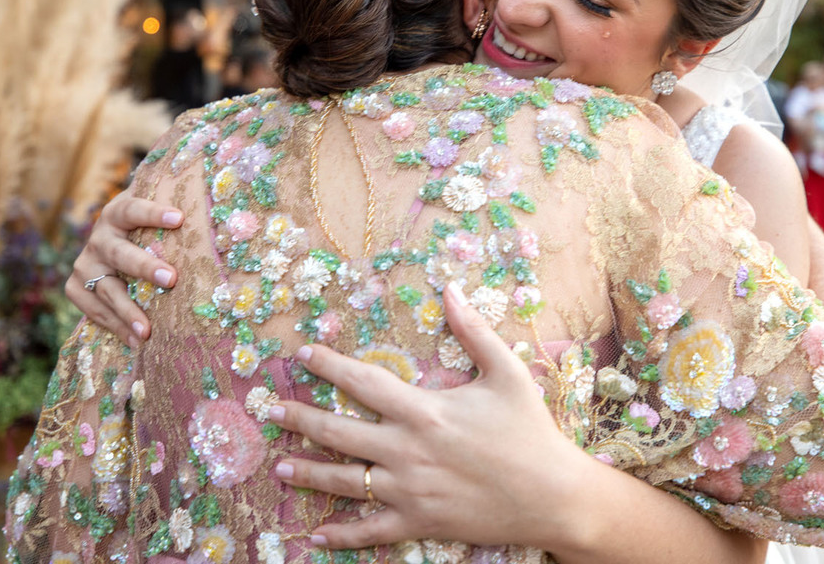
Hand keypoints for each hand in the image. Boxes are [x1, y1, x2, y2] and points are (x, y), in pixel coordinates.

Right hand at [65, 190, 182, 346]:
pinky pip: (94, 310)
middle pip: (119, 253)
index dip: (153, 213)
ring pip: (105, 288)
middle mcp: (98, 238)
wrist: (111, 239)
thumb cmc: (145, 229)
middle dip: (144, 267)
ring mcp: (85, 264)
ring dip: (127, 310)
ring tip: (147, 331)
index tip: (179, 218)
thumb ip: (177, 211)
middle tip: (171, 279)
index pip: (132, 209)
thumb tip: (220, 212)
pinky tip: (135, 341)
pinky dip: (115, 326)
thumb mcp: (154, 214)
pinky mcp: (76, 287)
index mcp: (117, 214)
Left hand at [270, 283, 589, 551]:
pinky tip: (314, 535)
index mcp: (425, 410)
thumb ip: (474, 330)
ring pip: (344, 481)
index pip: (363, 382)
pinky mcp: (418, 522)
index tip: (302, 354)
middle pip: (338, 432)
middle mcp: (407, 450)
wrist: (554, 496)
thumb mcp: (507, 372)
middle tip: (269, 410)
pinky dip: (340, 534)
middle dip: (299, 419)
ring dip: (307, 473)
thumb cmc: (531, 432)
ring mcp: (409, 490)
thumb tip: (451, 289)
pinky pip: (369, 530)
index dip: (329, 366)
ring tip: (278, 467)